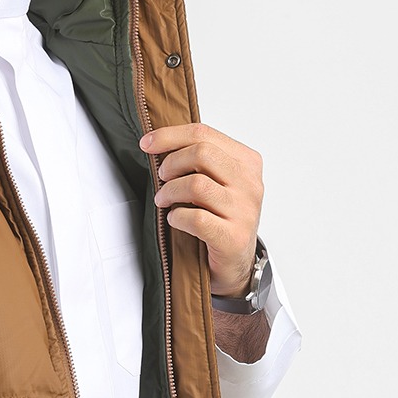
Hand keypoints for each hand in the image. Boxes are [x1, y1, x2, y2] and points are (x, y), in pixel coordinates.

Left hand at [140, 122, 263, 299]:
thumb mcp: (216, 181)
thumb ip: (198, 159)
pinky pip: (196, 218)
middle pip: (201, 153)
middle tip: (161, 176)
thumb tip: (158, 141)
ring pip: (197, 185)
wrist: (235, 263)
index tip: (147, 143)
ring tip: (163, 200)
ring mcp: (245, 211)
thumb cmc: (220, 217)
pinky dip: (177, 217)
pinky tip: (174, 219)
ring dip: (170, 191)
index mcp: (247, 162)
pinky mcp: (233, 237)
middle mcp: (250, 184)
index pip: (204, 134)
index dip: (169, 135)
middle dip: (171, 163)